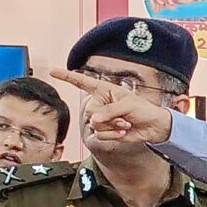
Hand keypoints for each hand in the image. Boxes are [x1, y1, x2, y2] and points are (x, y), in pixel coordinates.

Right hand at [51, 69, 177, 146]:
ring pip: (95, 125)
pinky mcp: (106, 131)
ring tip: (125, 123)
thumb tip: (94, 120)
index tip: (53, 71)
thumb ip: (109, 111)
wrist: (153, 127)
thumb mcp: (127, 105)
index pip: (81, 81)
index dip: (66, 76)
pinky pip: (101, 135)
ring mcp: (102, 118)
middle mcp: (100, 103)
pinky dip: (114, 135)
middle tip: (122, 116)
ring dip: (112, 126)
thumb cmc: (144, 110)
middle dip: (106, 116)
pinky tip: (124, 130)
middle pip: (90, 111)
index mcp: (104, 89)